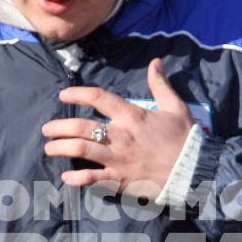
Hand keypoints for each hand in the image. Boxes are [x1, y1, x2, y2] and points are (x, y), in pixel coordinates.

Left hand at [43, 57, 192, 197]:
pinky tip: (66, 177)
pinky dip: (78, 178)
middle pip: (82, 127)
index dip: (78, 94)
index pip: (99, 98)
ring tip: (49, 148)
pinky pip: (94, 179)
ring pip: (82, 151)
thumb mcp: (175, 107)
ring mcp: (119, 159)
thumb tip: (156, 62)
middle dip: (60, 127)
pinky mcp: (121, 179)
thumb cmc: (185, 137)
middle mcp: (121, 136)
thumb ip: (160, 84)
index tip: (64, 95)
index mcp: (132, 116)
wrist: (194, 168)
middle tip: (47, 129)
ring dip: (61, 148)